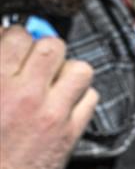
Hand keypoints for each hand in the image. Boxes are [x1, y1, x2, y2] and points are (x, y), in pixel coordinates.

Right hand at [0, 27, 98, 168]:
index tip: (14, 45)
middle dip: (45, 49)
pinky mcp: (70, 132)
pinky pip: (91, 98)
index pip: (17, 36)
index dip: (16, 37)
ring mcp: (52, 113)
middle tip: (37, 62)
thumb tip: (3, 45)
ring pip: (80, 69)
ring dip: (68, 70)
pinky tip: (66, 102)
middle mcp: (25, 94)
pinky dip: (81, 96)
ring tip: (55, 80)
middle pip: (53, 46)